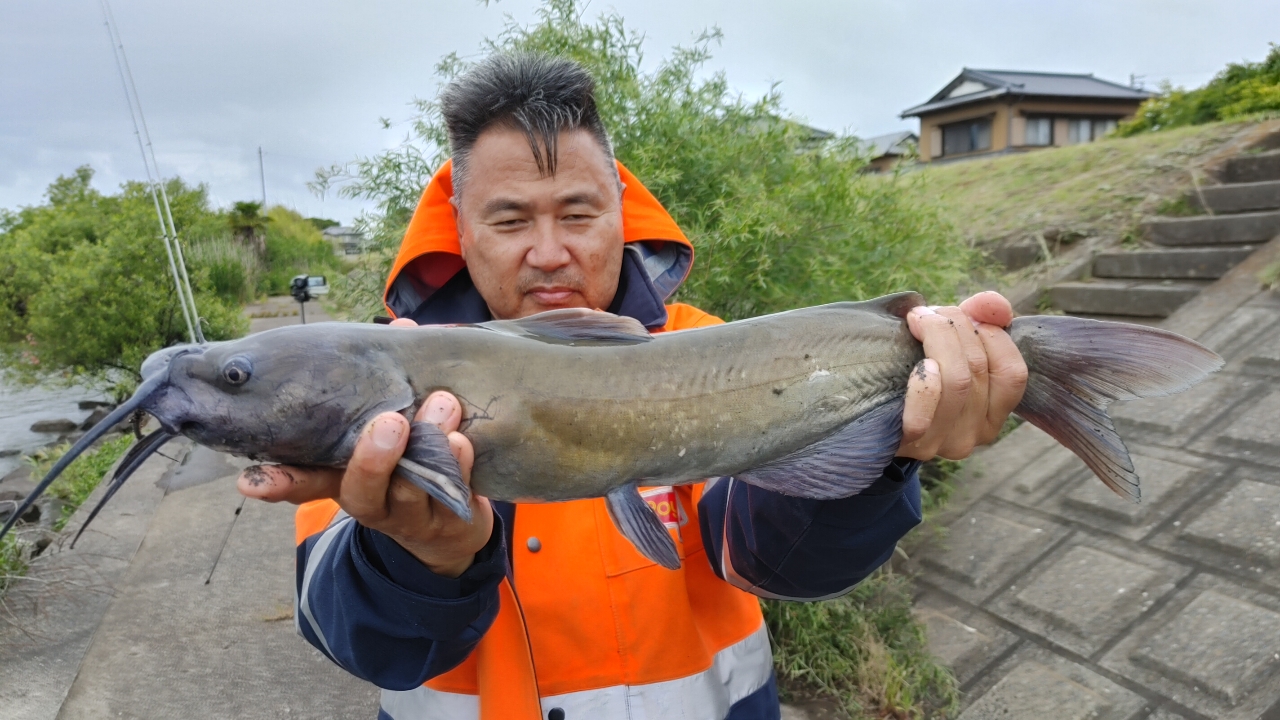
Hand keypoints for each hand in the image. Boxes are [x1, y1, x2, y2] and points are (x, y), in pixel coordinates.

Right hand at [237, 378, 491, 577]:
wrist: (449, 527)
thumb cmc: (411, 460)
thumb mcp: (391, 426)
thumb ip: (392, 382)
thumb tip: (405, 327)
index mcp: (342, 474)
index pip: (303, 480)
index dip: (278, 482)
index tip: (250, 483)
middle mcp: (369, 498)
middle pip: (360, 487)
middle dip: (374, 456)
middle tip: (390, 421)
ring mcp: (409, 513)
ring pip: (411, 488)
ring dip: (428, 446)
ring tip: (442, 406)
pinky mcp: (447, 520)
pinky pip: (451, 495)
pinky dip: (457, 464)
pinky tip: (461, 441)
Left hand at [896, 291, 1027, 460]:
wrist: (867, 404)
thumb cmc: (916, 365)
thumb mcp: (952, 339)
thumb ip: (981, 316)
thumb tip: (994, 304)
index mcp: (993, 413)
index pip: (1012, 372)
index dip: (989, 332)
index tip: (961, 313)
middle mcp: (974, 435)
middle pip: (977, 369)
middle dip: (953, 326)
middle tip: (927, 314)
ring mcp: (942, 443)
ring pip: (957, 382)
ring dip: (938, 339)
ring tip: (917, 322)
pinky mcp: (909, 445)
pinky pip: (922, 417)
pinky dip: (924, 385)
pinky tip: (918, 365)